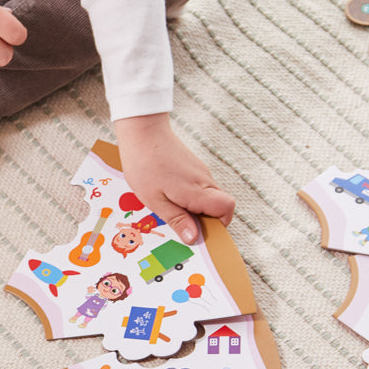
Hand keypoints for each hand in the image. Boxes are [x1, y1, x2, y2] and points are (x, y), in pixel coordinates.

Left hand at [113, 113, 233, 243]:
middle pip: (220, 205)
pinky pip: (200, 187)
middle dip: (205, 219)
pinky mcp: (193, 167)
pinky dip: (190, 196)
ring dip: (196, 208)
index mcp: (197, 191)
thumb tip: (194, 238)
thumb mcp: (155, 200)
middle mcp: (204, 181)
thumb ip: (177, 219)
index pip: (226, 209)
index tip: (199, 231)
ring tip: (171, 207)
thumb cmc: (144, 164)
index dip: (219, 223)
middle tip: (181, 222)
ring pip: (209, 196)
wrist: (142, 131)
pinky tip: (169, 194)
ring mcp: (200, 172)